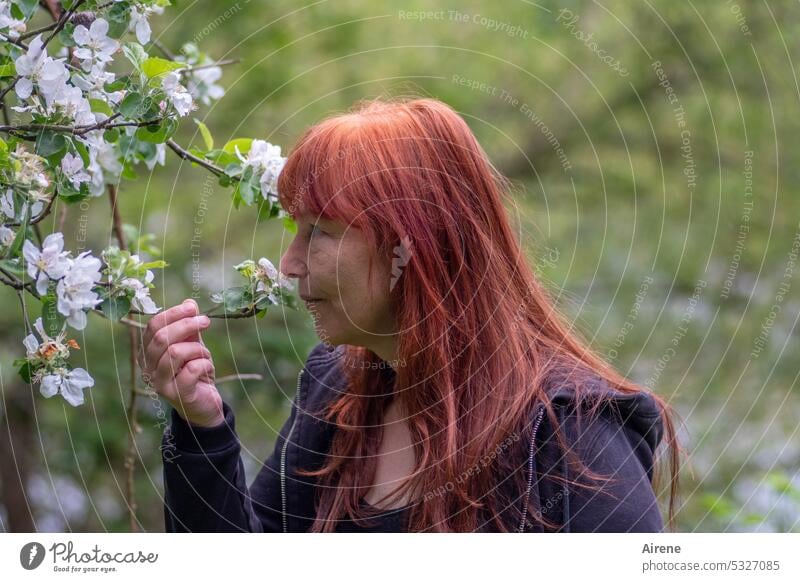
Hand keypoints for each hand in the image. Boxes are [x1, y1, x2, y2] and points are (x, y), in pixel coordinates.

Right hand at [141, 298, 223, 427]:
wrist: (204, 406)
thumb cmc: (195, 373)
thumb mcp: (193, 346)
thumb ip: (189, 328)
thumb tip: (189, 303)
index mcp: (149, 354)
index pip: (153, 327)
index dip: (173, 314)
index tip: (192, 308)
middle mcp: (149, 369)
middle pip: (161, 338)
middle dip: (186, 325)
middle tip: (205, 321)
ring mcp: (161, 384)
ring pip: (175, 353)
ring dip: (197, 348)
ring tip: (205, 355)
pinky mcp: (178, 396)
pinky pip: (192, 369)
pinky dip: (205, 363)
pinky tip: (207, 368)